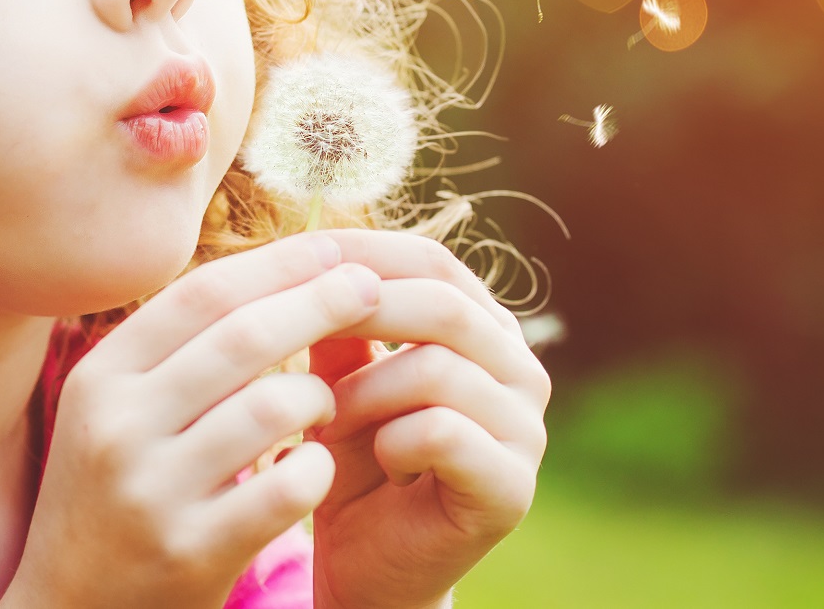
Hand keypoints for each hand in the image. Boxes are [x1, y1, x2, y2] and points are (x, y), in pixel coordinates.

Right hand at [0, 232, 379, 608]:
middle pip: (245, 337)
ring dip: (320, 396)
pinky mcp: (192, 552)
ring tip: (325, 404)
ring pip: (276, 406)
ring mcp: (152, 493)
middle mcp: (117, 428)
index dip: (277, 264)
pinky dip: (318, 469)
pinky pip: (290, 486)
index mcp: (99, 379)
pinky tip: (315, 468)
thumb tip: (284, 262)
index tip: (334, 247)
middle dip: (321, 302)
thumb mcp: (119, 412)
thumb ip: (181, 347)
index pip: (201, 295)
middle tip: (372, 289)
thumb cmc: (116, 493)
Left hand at [304, 230, 551, 608]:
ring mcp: (526, 430)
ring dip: (364, 392)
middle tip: (299, 331)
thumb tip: (316, 251)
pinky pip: (442, 432)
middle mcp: (520, 372)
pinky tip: (378, 466)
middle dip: (361, 310)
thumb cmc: (355, 469)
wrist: (370, 573)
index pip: (435, 263)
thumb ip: (341, 326)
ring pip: (438, 368)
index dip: (366, 252)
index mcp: (485, 333)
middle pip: (444, 305)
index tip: (298, 255)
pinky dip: (391, 442)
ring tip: (329, 422)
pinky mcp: (512, 486)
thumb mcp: (341, 383)